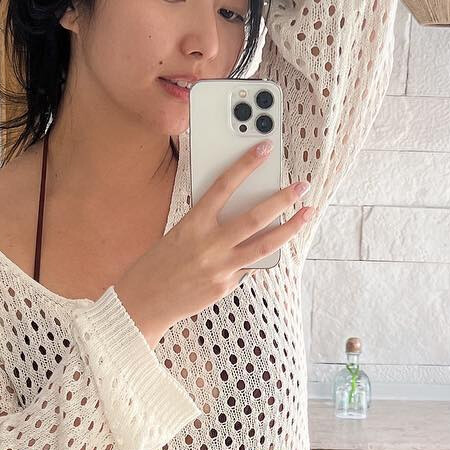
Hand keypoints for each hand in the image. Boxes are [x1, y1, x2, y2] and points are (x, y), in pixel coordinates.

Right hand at [115, 143, 311, 344]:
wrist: (143, 301)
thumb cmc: (161, 262)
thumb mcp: (181, 233)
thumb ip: (209, 224)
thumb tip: (244, 216)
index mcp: (194, 222)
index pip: (224, 185)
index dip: (246, 163)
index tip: (264, 148)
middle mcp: (209, 243)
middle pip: (255, 216)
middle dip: (283, 198)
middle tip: (302, 186)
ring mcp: (220, 267)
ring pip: (265, 244)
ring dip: (290, 228)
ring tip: (306, 214)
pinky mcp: (225, 286)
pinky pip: (250, 266)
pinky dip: (261, 256)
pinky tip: (272, 248)